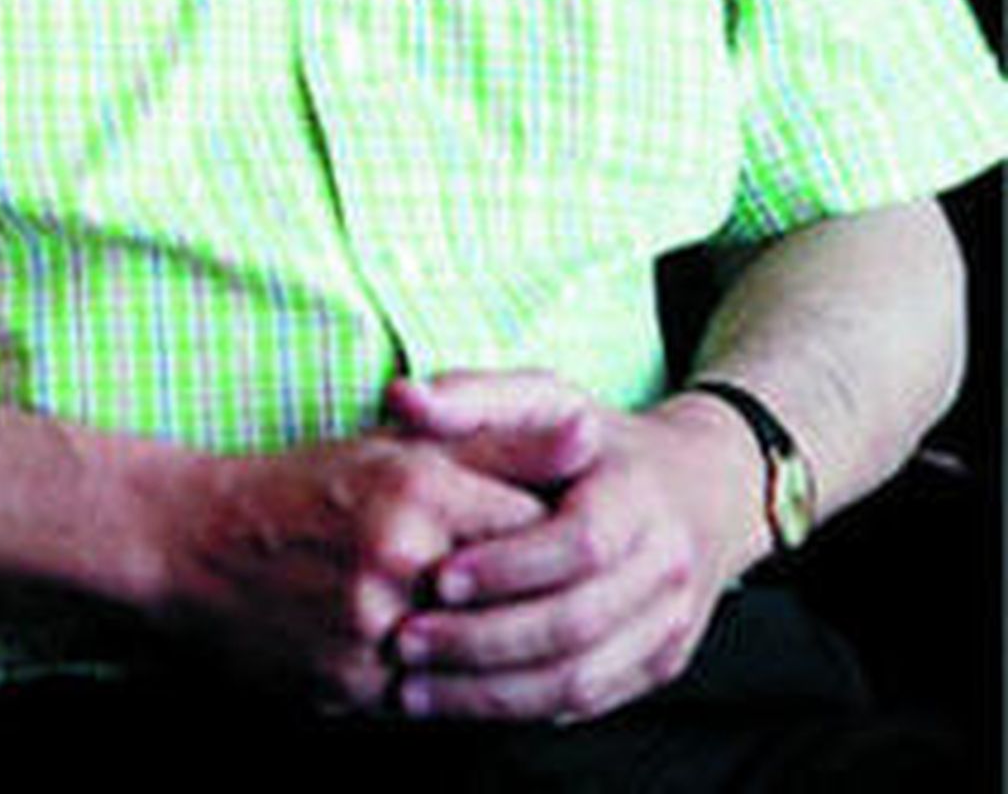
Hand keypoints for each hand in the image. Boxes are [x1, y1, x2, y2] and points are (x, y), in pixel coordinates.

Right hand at [155, 425, 554, 711]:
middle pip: (510, 599)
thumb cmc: (305, 487)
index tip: (552, 537)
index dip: (549, 536)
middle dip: (524, 599)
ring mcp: (369, 630)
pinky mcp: (347, 686)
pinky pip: (426, 701)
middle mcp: (396, 558)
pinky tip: (438, 662)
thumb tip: (589, 434)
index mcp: (416, 488)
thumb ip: (500, 445)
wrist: (193, 543)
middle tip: (529, 591)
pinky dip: (440, 685)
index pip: (534, 528)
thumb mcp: (399, 446)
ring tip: (492, 631)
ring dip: (488, 651)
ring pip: (473, 659)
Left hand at [384, 372, 764, 724]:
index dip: (509, 565)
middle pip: (576, 623)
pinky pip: (588, 703)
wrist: (702, 489)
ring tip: (414, 688)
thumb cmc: (601, 442)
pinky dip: (520, 708)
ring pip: (580, 679)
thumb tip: (402, 397)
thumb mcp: (545, 400)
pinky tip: (461, 700)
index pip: (580, 543)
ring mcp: (669, 623)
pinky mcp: (659, 664)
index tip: (440, 577)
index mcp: (638, 494)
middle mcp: (665, 565)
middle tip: (407, 640)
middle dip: (484, 639)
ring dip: (492, 692)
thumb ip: (473, 397)